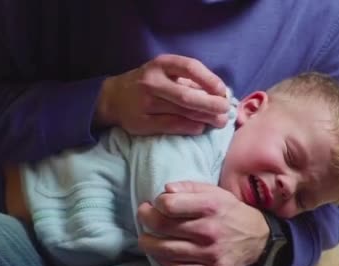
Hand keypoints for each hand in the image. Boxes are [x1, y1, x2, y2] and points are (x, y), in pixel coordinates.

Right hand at [95, 54, 229, 135]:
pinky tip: (200, 128)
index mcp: (161, 64)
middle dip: (211, 104)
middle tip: (225, 110)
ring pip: (182, 112)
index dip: (210, 80)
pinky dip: (190, 127)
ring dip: (205, 118)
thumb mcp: (164, 72)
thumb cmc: (147, 83)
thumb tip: (219, 92)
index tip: (223, 91)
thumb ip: (187, 79)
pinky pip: (172, 126)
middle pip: (187, 95)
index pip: (190, 67)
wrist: (113, 98)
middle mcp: (152, 82)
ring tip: (219, 121)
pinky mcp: (142, 122)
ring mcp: (146, 103)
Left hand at [137, 181, 269, 265]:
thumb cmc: (229, 211)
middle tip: (143, 217)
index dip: (156, 203)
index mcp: (210, 206)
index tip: (155, 204)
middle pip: (164, 227)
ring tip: (145, 240)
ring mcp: (211, 254)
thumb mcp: (213, 192)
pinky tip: (160, 257)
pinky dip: (164, 265)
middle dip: (146, 220)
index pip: (169, 205)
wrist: (257, 238)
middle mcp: (210, 230)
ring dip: (149, 244)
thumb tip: (165, 190)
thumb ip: (189, 188)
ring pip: (167, 251)